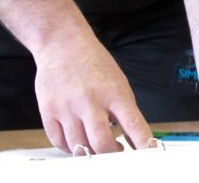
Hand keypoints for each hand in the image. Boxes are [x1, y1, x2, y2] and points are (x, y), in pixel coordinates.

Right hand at [33, 28, 151, 153]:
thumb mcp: (118, 81)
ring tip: (95, 142)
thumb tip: (135, 141)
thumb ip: (126, 111)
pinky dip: (70, 147)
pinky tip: (77, 139)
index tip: (149, 154)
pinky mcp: (48, 110)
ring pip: (79, 147)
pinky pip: (59, 142)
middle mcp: (90, 100)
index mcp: (113, 92)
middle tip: (115, 151)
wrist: (62, 42)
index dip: (143, 143)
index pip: (133, 124)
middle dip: (111, 154)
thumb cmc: (93, 62)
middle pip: (102, 144)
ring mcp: (67, 106)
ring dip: (90, 151)